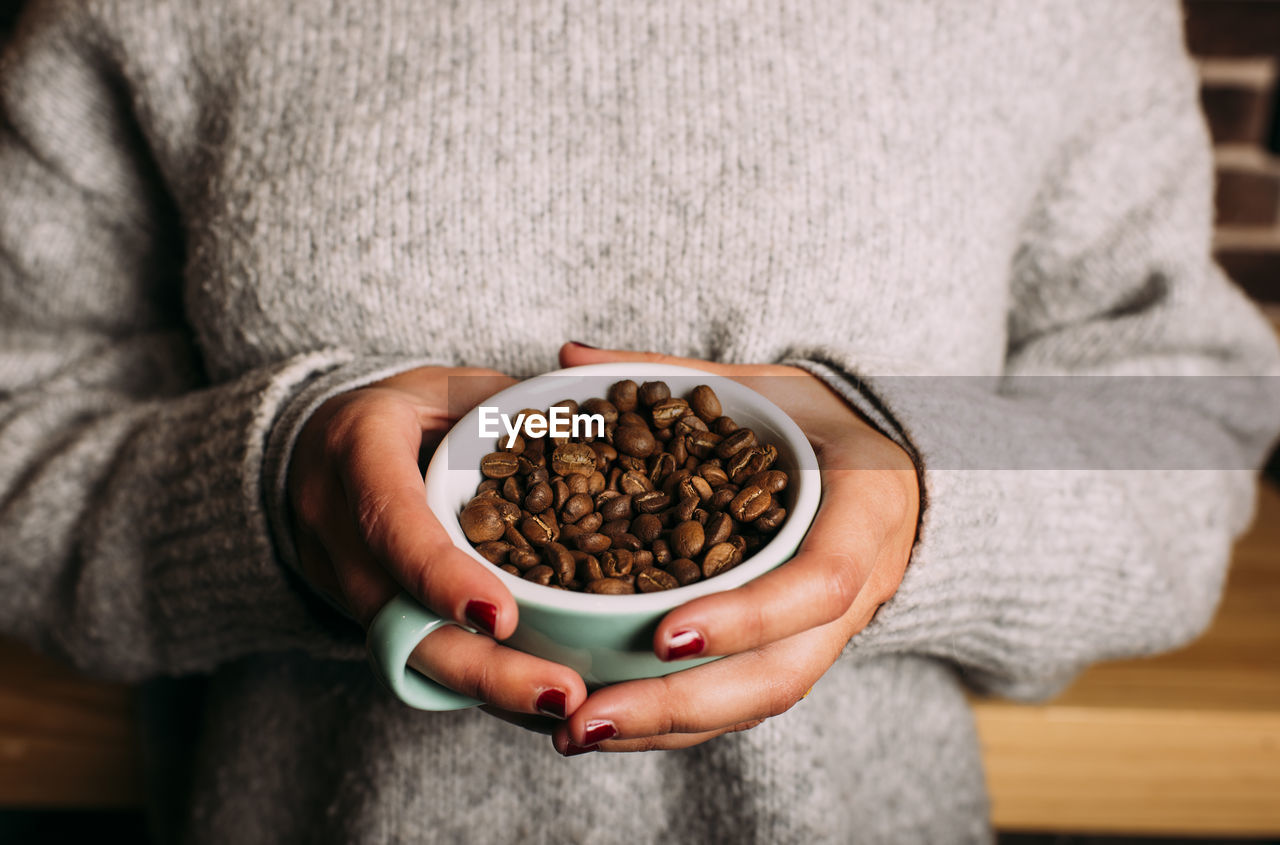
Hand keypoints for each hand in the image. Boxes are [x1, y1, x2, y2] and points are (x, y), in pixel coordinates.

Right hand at [287, 366, 589, 720]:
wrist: (313, 445)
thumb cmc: (401, 407)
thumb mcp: (447, 385)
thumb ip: (510, 408)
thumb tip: (598, 426)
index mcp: (356, 449)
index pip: (391, 519)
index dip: (440, 574)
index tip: (502, 617)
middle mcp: (334, 523)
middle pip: (398, 616)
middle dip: (480, 667)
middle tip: (561, 694)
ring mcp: (340, 577)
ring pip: (407, 653)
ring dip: (486, 691)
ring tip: (564, 708)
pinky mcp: (364, 613)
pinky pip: (417, 659)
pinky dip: (477, 687)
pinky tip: (539, 703)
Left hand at [549, 344, 918, 754]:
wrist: (892, 471)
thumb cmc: (824, 423)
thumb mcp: (768, 385)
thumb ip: (676, 373)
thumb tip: (569, 358)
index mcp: (866, 510)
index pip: (821, 581)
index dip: (748, 616)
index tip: (663, 636)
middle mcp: (861, 588)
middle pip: (782, 674)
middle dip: (684, 704)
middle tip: (589, 718)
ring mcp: (831, 632)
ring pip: (759, 703)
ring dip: (669, 728)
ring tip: (577, 732)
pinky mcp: (798, 652)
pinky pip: (744, 700)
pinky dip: (678, 721)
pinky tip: (608, 725)